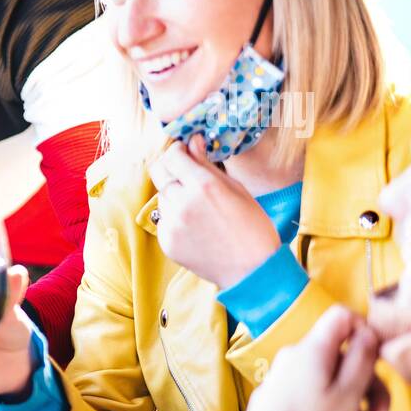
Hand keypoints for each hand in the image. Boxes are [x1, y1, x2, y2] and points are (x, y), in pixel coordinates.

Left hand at [147, 136, 279, 287]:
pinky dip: (175, 217)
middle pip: (158, 172)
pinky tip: (196, 226)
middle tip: (184, 172)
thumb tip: (193, 140)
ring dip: (174, 195)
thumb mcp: (236, 189)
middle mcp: (182, 203)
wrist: (251, 270)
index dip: (178, 150)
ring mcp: (171, 224)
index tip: (185, 152)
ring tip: (199, 207)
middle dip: (169, 167)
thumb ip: (207, 164)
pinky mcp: (166, 241)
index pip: (173, 155)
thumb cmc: (252, 227)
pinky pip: (164, 219)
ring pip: (162, 196)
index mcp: (203, 186)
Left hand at [236, 306, 388, 410]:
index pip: (342, 317)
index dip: (366, 331)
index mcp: (311, 350)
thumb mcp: (347, 395)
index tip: (381, 359)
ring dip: (356, 410)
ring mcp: (284, 380)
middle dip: (368, 388)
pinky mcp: (279, 400)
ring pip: (331, 384)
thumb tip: (368, 331)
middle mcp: (294, 359)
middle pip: (343, 358)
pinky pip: (314, 399)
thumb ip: (361, 360)